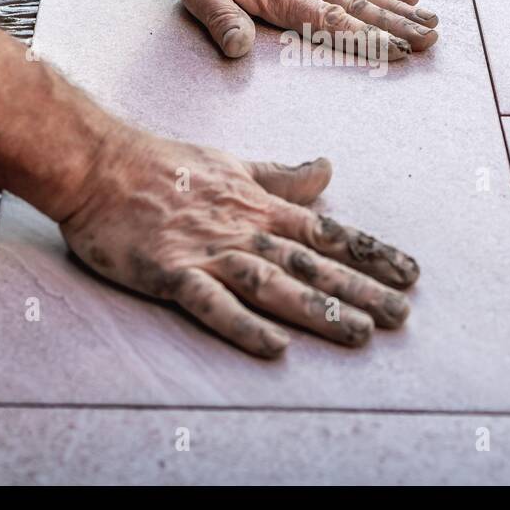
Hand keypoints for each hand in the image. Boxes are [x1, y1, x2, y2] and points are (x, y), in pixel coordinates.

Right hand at [60, 125, 420, 357]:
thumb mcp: (233, 163)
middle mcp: (241, 229)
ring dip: (316, 309)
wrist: (99, 164)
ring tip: (358, 333)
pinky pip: (210, 302)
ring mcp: (207, 251)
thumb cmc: (165, 163)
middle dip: (358, 289)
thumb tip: (327, 169)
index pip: (325, 233)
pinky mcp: (169, 271)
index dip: (369, 253)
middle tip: (400, 316)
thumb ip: (281, 176)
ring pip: (271, 283)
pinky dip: (242, 323)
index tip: (409, 274)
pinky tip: (274, 346)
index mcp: (258, 206)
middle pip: (310, 264)